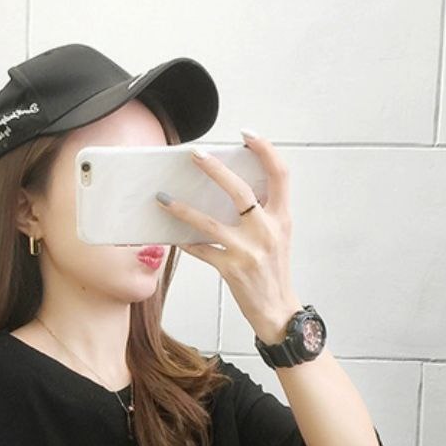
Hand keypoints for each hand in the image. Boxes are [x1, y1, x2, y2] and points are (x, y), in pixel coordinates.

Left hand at [156, 130, 299, 343]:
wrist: (278, 311)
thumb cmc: (274, 271)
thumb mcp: (279, 236)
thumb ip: (264, 212)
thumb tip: (232, 188)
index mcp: (282, 217)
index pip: (280, 174)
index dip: (265, 150)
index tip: (246, 134)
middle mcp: (267, 231)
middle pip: (241, 191)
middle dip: (215, 169)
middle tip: (194, 154)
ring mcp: (248, 251)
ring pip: (210, 222)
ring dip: (183, 209)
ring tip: (163, 197)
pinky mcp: (231, 269)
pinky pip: (201, 250)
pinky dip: (185, 241)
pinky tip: (171, 233)